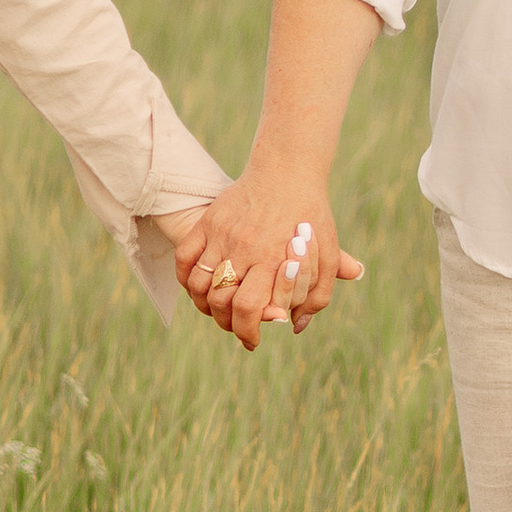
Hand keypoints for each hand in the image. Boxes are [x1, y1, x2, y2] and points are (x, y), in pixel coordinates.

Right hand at [166, 161, 363, 352]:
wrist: (288, 171)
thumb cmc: (311, 217)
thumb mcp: (327, 255)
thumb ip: (317, 295)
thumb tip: (294, 327)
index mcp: (273, 260)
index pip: (248, 309)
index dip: (247, 332)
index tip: (252, 340)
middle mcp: (244, 250)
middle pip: (219, 302)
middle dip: (227, 323)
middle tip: (236, 325)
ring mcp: (222, 236)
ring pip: (198, 285)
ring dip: (204, 305)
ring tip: (218, 309)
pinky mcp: (208, 223)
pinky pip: (184, 259)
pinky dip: (186, 279)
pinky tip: (199, 286)